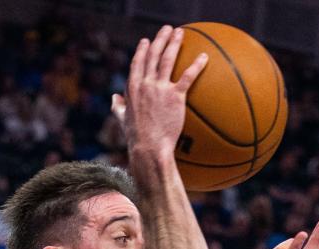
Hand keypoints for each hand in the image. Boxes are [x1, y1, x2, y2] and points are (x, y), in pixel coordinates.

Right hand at [113, 26, 207, 162]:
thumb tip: (114, 98)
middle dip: (160, 38)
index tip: (146, 41)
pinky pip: (188, 76)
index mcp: (132, 88)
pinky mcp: (175, 96)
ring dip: (174, 42)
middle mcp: (145, 84)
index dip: (142, 50)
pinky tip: (204, 57)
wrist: (149, 149)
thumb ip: (118, 107)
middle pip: (153, 54)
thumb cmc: (136, 139)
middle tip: (167, 29)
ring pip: (168, 59)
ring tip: (180, 33)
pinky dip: (197, 65)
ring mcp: (160, 89)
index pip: (137, 63)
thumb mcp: (122, 121)